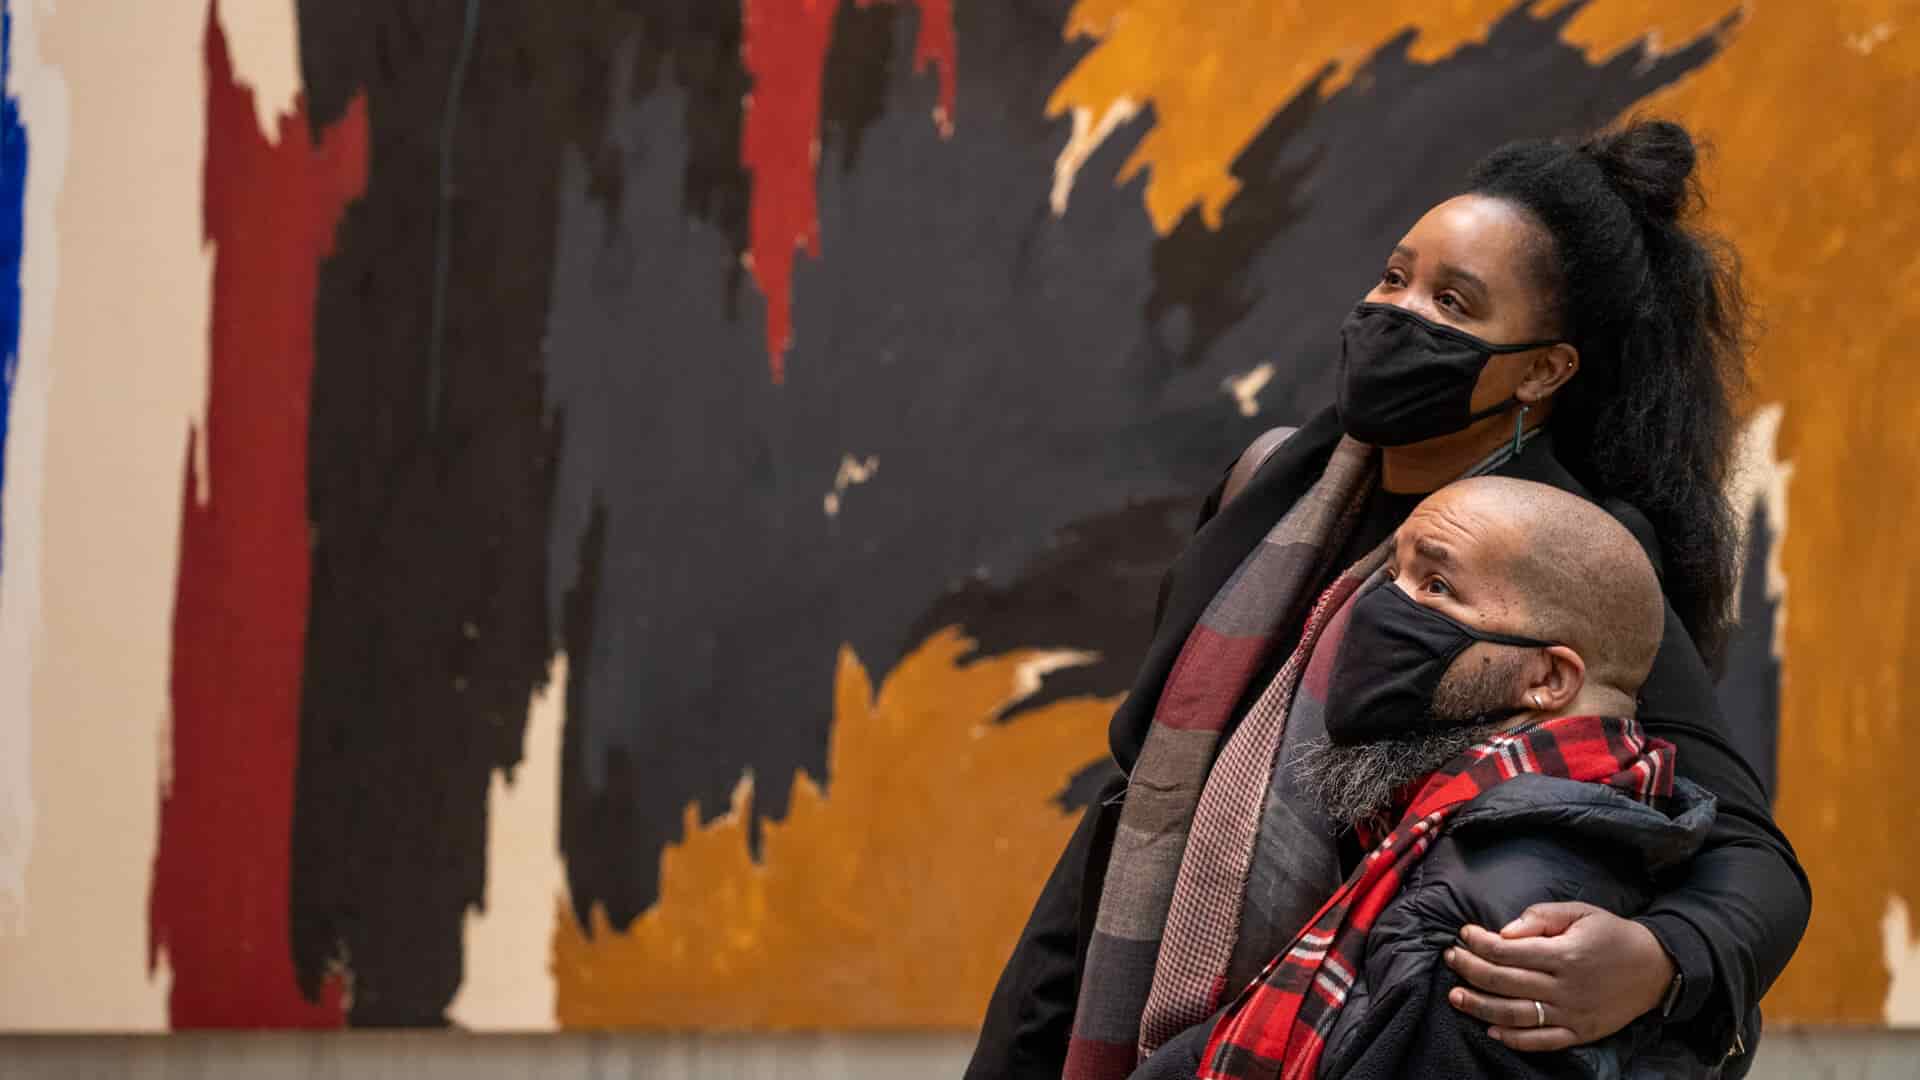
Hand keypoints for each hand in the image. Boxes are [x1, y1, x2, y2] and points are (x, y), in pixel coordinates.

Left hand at [1441, 901, 1673, 1051]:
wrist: (1655, 968)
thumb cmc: (1612, 934)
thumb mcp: (1580, 912)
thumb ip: (1541, 917)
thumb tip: (1504, 931)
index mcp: (1565, 953)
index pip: (1508, 951)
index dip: (1479, 943)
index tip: (1463, 934)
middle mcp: (1566, 987)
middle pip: (1505, 982)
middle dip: (1471, 970)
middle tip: (1451, 959)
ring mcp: (1573, 1014)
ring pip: (1516, 1015)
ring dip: (1481, 1007)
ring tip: (1456, 996)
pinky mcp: (1580, 1033)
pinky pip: (1542, 1041)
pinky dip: (1514, 1039)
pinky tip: (1491, 1030)